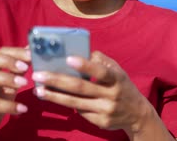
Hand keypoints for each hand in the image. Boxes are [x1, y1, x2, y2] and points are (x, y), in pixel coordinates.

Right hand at [0, 47, 30, 140]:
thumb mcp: (9, 84)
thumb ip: (18, 70)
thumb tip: (31, 51)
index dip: (14, 51)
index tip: (30, 55)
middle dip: (7, 60)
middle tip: (25, 68)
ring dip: (6, 78)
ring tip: (24, 84)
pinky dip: (8, 105)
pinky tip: (22, 108)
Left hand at [31, 51, 150, 134]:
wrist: (137, 114)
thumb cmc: (122, 86)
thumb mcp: (118, 70)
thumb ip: (102, 61)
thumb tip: (82, 52)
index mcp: (117, 79)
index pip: (101, 71)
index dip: (85, 66)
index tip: (68, 59)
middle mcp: (112, 95)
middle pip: (81, 88)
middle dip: (57, 81)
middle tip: (38, 75)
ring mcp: (106, 111)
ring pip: (75, 103)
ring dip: (54, 96)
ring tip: (38, 90)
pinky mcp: (100, 122)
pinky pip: (80, 112)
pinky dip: (66, 104)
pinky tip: (55, 98)